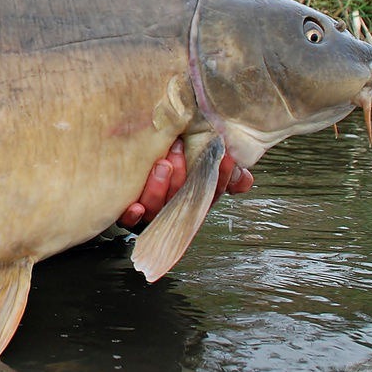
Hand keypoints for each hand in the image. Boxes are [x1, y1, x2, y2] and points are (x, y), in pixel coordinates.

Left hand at [118, 137, 252, 228]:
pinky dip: (133, 215)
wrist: (128, 157)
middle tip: (179, 151)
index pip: (212, 192)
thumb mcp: (193, 158)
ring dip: (161, 188)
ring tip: (162, 164)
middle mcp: (172, 208)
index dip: (221, 177)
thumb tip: (246, 178)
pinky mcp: (125, 214)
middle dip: (183, 177)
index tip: (225, 157)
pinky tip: (135, 206)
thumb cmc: (168, 161)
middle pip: (182, 200)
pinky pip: (128, 221)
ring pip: (157, 208)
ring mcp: (149, 212)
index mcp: (191, 198)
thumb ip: (217, 167)